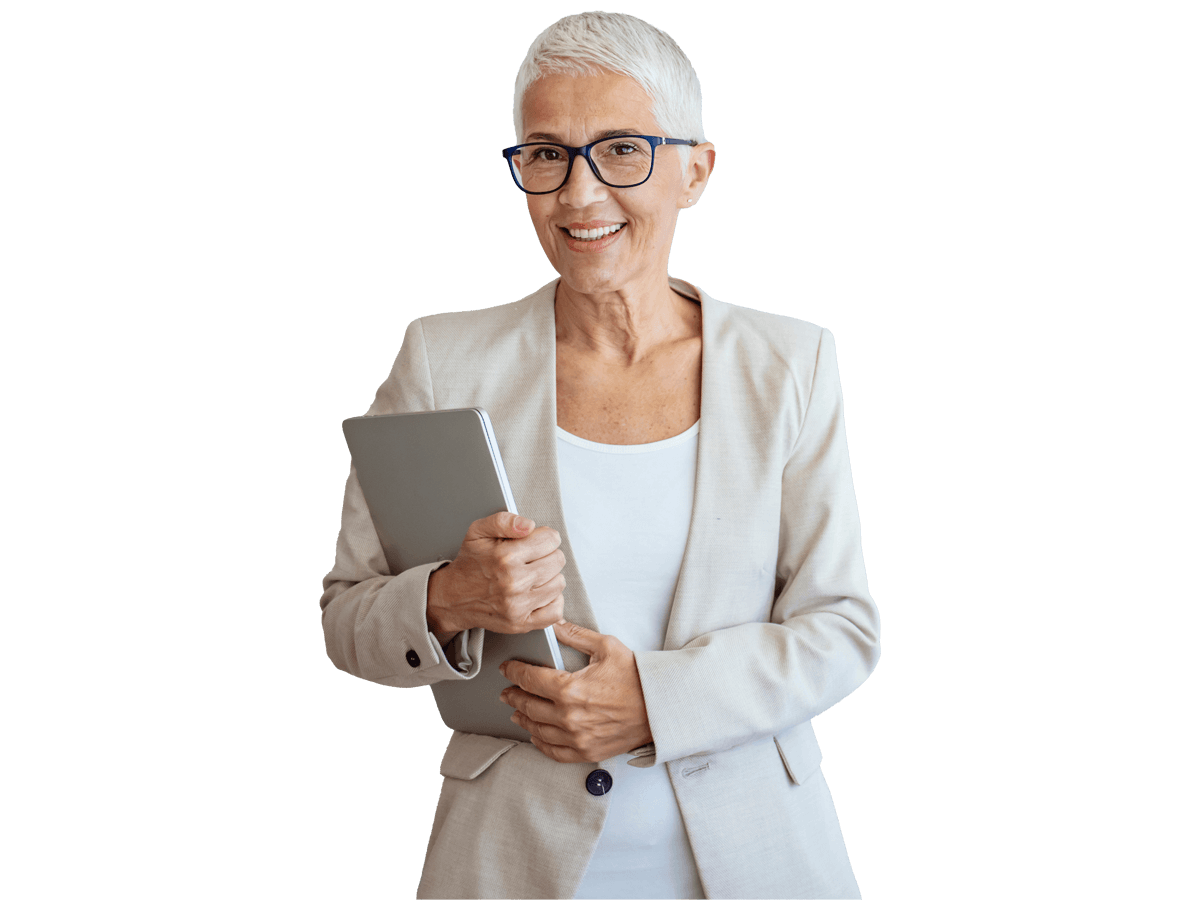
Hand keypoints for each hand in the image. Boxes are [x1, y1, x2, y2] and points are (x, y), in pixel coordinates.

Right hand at [427, 512, 565, 635]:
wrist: (453, 598)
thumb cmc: (470, 563)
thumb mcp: (478, 532)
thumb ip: (503, 520)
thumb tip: (528, 525)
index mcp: (505, 557)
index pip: (551, 539)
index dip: (544, 537)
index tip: (535, 541)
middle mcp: (513, 583)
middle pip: (557, 560)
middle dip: (547, 555)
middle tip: (530, 559)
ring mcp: (518, 606)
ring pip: (559, 583)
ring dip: (549, 577)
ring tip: (530, 576)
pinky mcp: (521, 624)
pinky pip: (555, 611)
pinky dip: (551, 601)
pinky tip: (537, 593)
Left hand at [500, 620, 652, 762]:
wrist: (660, 707)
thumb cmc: (637, 678)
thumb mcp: (606, 647)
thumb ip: (575, 635)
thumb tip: (555, 625)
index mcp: (570, 689)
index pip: (529, 679)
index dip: (514, 672)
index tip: (508, 669)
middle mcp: (569, 717)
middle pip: (528, 706)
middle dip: (514, 696)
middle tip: (507, 691)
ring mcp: (577, 738)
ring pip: (537, 730)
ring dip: (523, 720)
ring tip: (517, 712)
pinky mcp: (586, 752)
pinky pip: (554, 752)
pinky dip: (541, 744)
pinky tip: (536, 736)